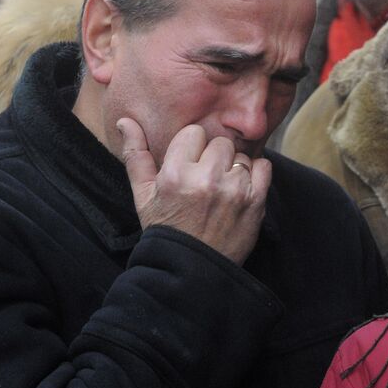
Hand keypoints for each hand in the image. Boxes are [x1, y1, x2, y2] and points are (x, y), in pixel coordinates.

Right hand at [118, 119, 270, 264]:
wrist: (192, 267)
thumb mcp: (143, 195)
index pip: (193, 133)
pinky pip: (263, 166)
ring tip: (221, 189)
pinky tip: (240, 189)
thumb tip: (124, 120)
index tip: (189, 166)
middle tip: (206, 179)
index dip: (191, 148)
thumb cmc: (166, 228)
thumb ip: (135, 155)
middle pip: (219, 142)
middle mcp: (206, 179)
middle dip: (213, 157)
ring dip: (233, 168)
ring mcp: (234, 190)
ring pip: (241, 155)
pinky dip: (255, 174)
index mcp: (175, 174)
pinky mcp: (256, 201)